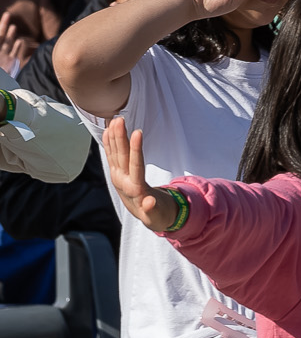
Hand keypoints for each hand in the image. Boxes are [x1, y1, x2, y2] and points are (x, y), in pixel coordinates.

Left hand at [101, 119, 182, 234]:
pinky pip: (112, 156)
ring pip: (115, 154)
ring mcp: (118, 176)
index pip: (135, 164)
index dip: (136, 148)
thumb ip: (152, 209)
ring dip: (114, 136)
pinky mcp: (117, 174)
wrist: (145, 217)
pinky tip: (108, 131)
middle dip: (120, 137)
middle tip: (120, 120)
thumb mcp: (156, 216)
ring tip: (114, 119)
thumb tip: (150, 202)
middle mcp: (123, 181)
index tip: (137, 133)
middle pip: (121, 156)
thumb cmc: (155, 215)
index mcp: (135, 189)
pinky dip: (110, 143)